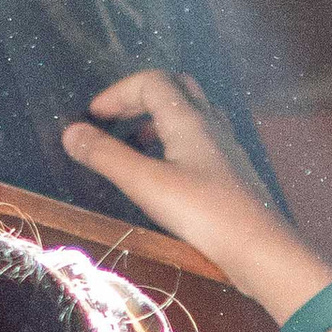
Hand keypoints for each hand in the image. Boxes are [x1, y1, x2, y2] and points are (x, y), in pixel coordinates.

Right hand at [61, 70, 313, 311]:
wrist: (260, 249)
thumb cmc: (203, 212)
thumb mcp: (146, 184)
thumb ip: (107, 157)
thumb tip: (71, 132)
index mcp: (189, 119)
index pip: (151, 81)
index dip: (118, 92)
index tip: (93, 117)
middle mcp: (211, 124)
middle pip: (176, 89)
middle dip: (140, 98)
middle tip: (115, 122)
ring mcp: (227, 148)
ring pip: (192, 115)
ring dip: (159, 121)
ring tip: (135, 146)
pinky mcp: (234, 173)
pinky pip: (202, 141)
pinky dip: (177, 143)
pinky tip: (168, 172)